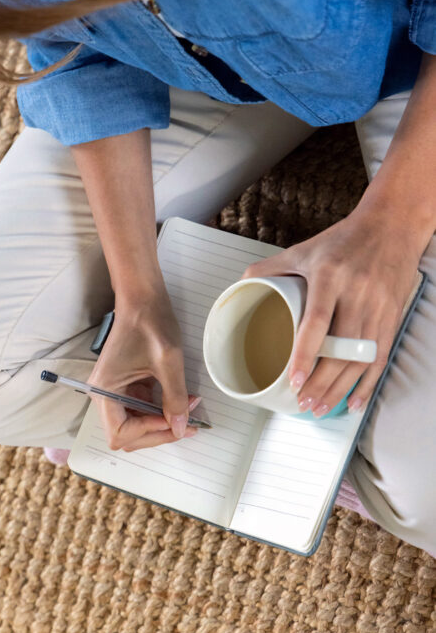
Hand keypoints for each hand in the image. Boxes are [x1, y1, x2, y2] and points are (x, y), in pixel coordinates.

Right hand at [87, 285, 199, 450]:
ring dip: (160, 423)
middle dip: (157, 432)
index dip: (147, 432)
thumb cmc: (149, 322)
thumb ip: (174, 398)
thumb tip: (180, 428)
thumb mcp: (168, 362)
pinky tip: (180, 401)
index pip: (119, 433)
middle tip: (186, 424)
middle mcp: (104, 394)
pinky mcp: (126, 386)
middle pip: (126, 435)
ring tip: (187, 412)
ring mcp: (114, 391)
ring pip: (135, 426)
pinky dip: (160, 411)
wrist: (143, 300)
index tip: (172, 421)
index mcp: (104, 389)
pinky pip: (141, 410)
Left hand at [241, 209, 421, 415]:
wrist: (393, 226)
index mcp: (330, 275)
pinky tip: (353, 402)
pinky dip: (367, 384)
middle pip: (341, 348)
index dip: (306, 354)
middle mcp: (357, 292)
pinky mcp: (392, 316)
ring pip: (360, 358)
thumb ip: (270, 267)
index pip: (318, 321)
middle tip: (302, 402)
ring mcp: (378, 306)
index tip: (294, 379)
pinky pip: (381, 357)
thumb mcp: (304, 248)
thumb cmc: (344, 239)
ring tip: (318, 407)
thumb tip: (239, 287)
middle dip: (322, 382)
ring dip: (340, 389)